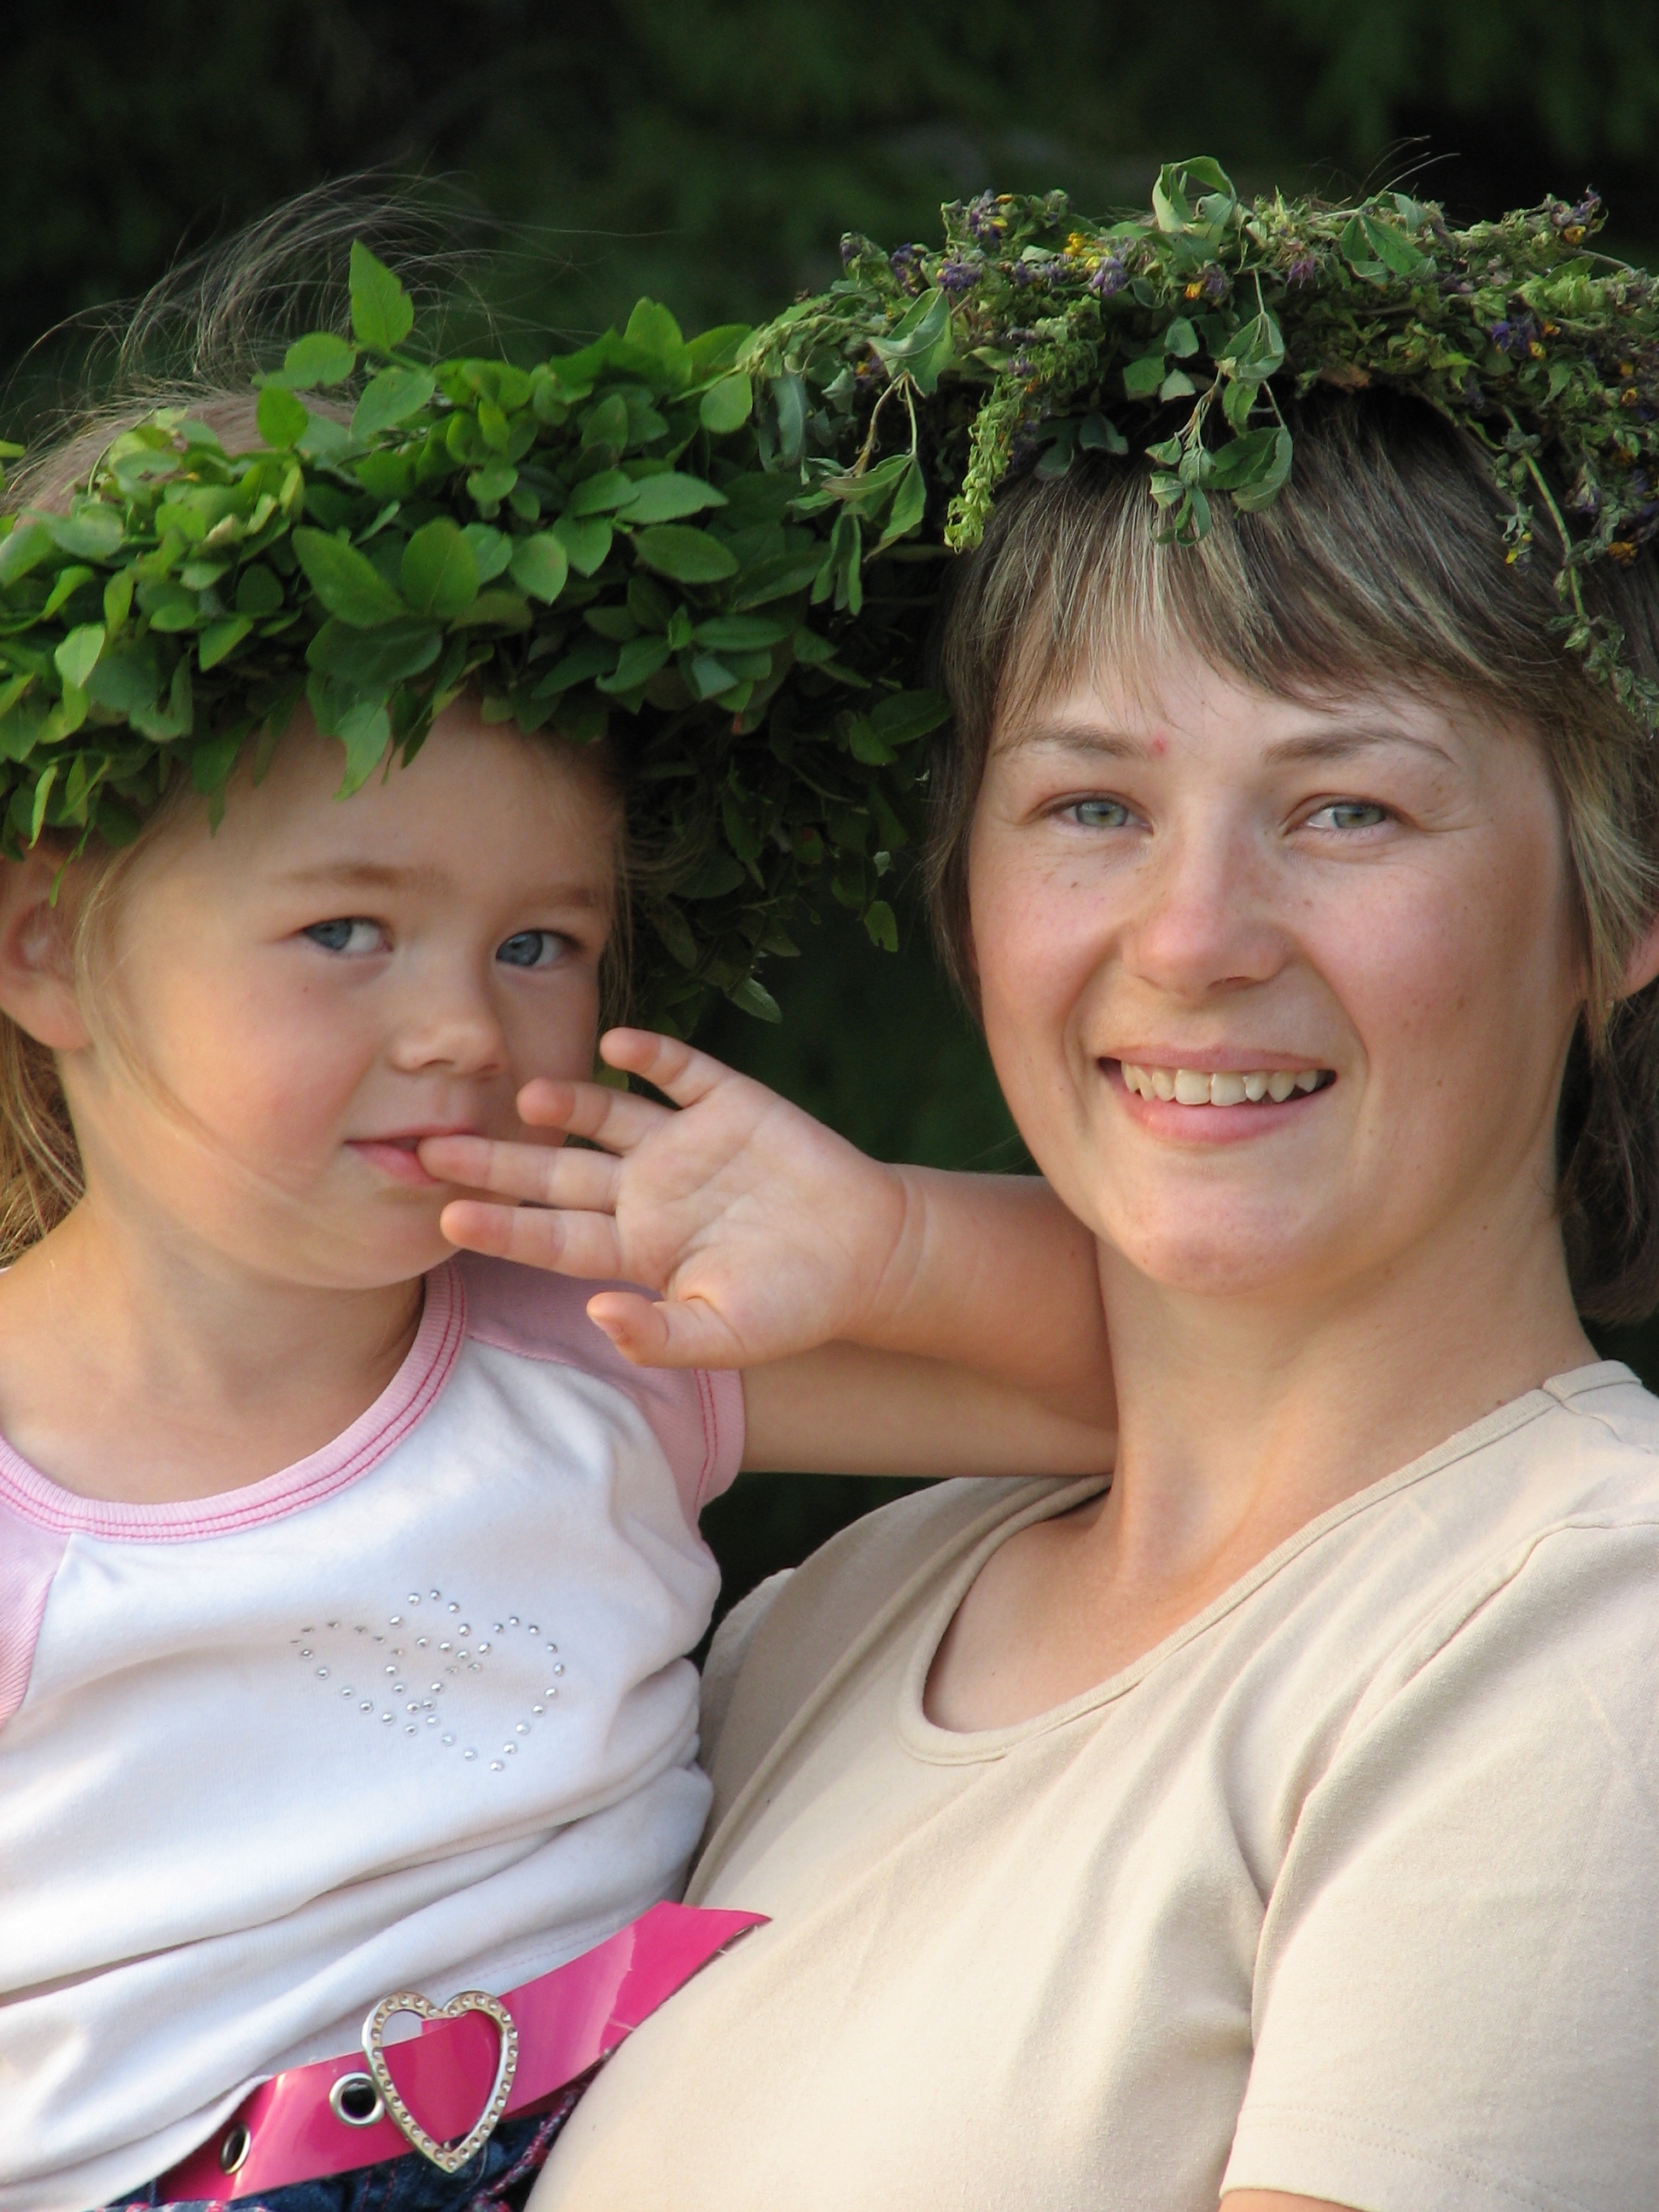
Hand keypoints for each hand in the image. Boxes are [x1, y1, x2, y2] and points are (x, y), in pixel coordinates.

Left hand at [420, 1029, 911, 1368]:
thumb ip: (661, 1334)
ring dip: (570, 1103)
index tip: (447, 1216)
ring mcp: (685, 1144)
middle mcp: (647, 1190)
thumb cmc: (797, 1303)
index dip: (502, 1227)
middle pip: (557, 1173)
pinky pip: (681, 1072)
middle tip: (432, 1146)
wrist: (872, 1253)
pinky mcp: (731, 1103)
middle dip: (498, 1162)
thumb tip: (597, 1316)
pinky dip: (652, 1057)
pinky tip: (618, 1046)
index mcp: (637, 1249)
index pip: (553, 1237)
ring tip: (527, 1097)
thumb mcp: (728, 1336)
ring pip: (608, 1116)